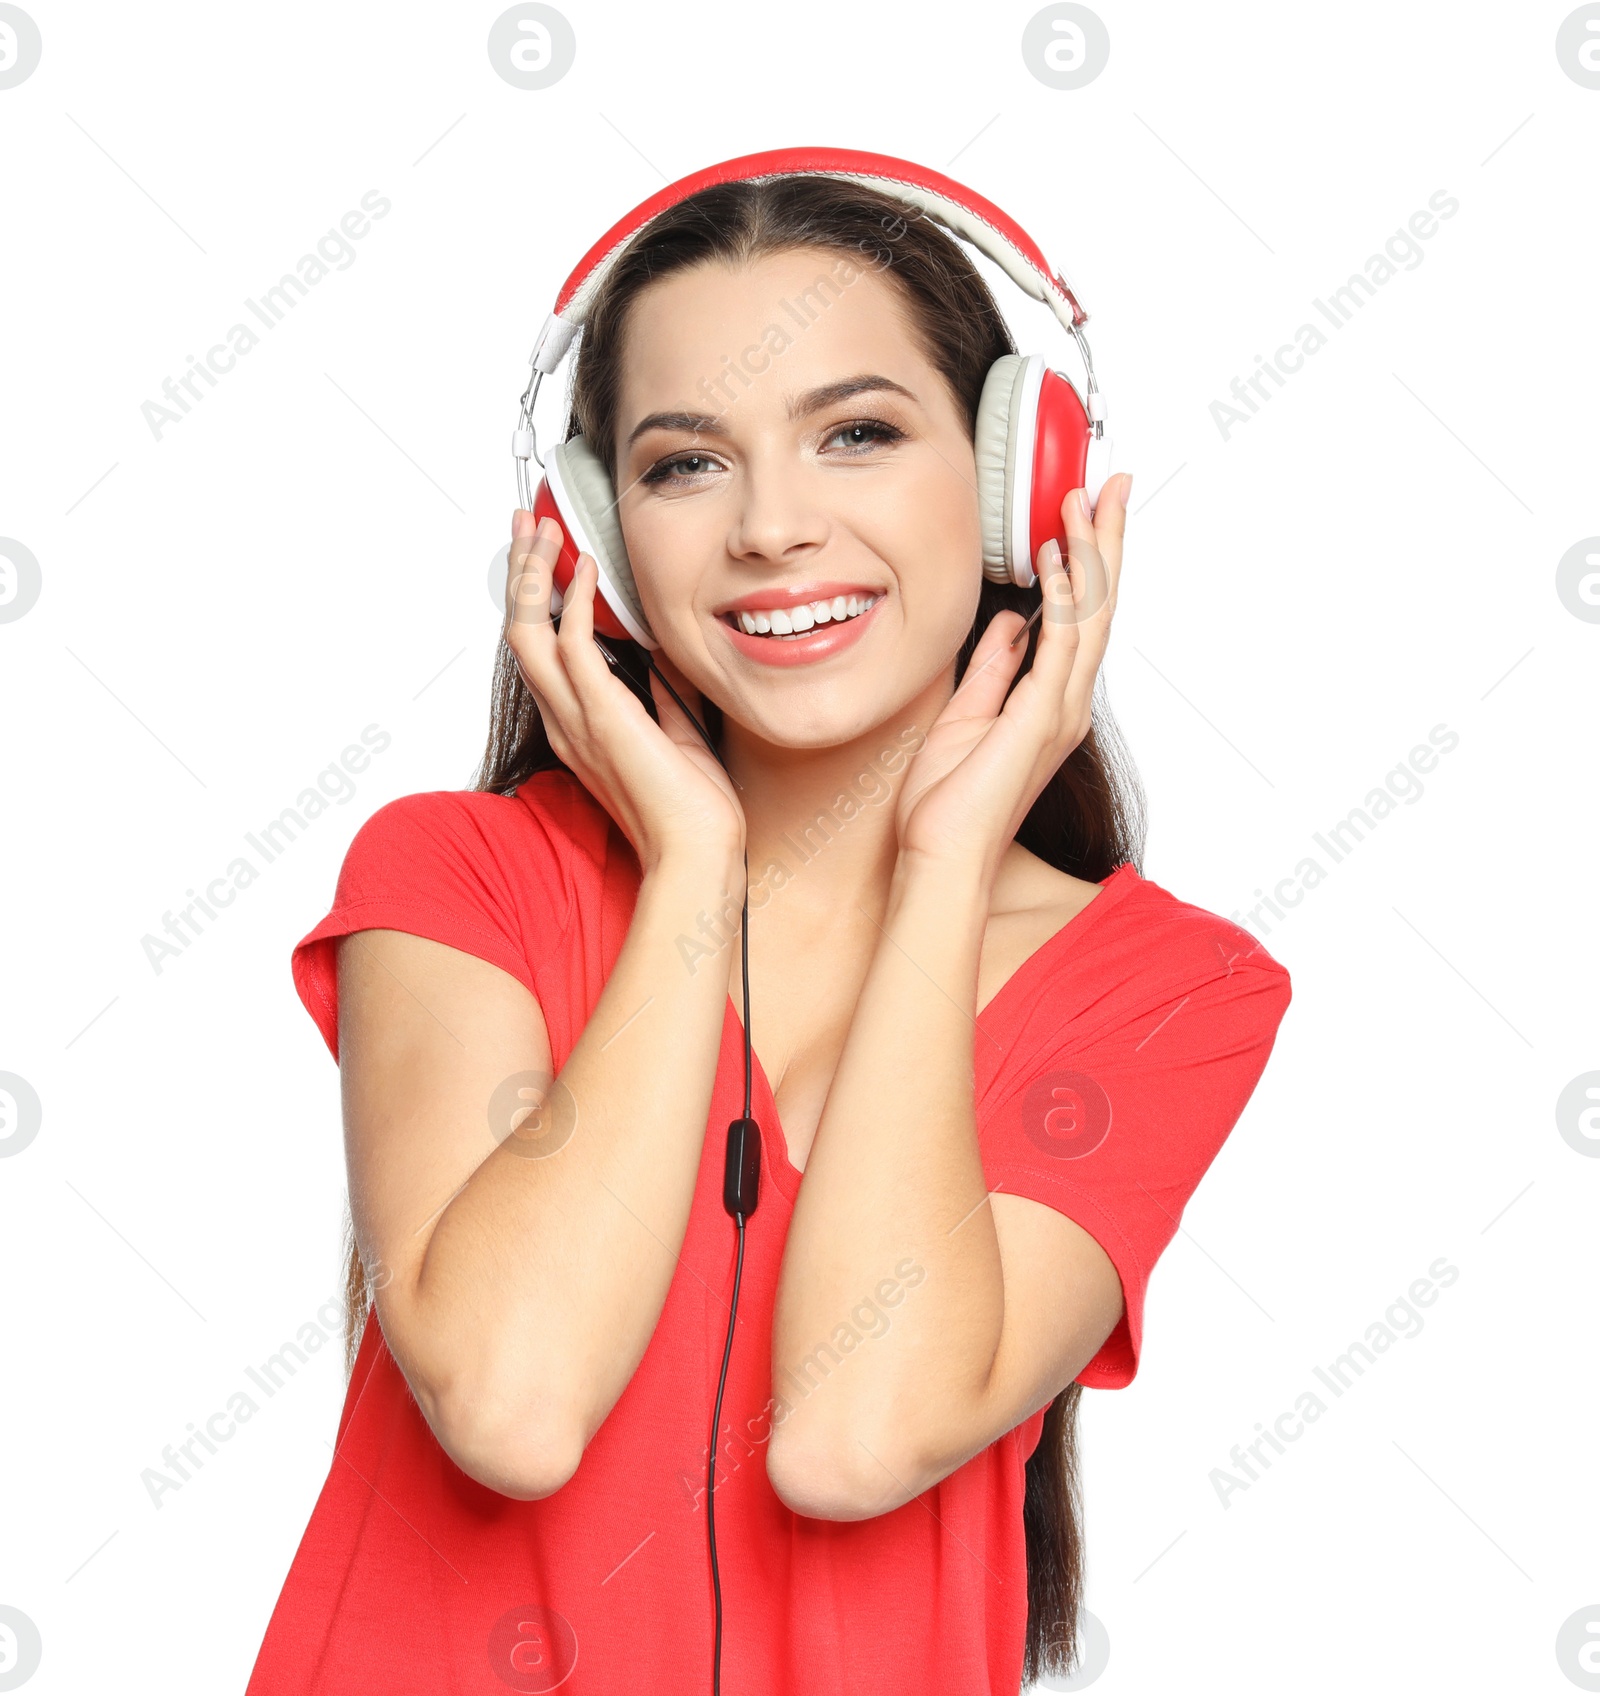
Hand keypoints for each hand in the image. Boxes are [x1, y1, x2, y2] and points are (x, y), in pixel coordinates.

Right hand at [505, 510, 745, 872]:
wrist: (696, 850)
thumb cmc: (691, 806)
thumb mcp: (677, 730)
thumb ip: (664, 690)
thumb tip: (665, 649)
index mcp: (577, 726)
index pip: (541, 652)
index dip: (536, 601)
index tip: (547, 558)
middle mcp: (564, 720)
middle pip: (519, 631)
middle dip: (519, 573)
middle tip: (525, 524)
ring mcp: (576, 718)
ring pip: (528, 631)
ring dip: (533, 574)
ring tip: (542, 529)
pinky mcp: (602, 716)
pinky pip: (574, 644)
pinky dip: (578, 600)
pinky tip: (587, 569)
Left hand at [892, 477, 1130, 878]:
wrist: (942, 854)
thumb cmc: (948, 802)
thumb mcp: (967, 713)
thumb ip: (993, 667)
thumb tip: (1011, 623)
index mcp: (1050, 701)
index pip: (1079, 617)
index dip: (1086, 560)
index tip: (1082, 511)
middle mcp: (1066, 703)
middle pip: (1100, 606)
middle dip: (1105, 540)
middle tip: (1110, 483)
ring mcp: (1059, 711)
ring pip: (1090, 616)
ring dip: (1089, 553)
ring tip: (1083, 500)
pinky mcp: (1039, 718)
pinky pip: (1060, 646)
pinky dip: (1063, 598)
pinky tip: (1058, 559)